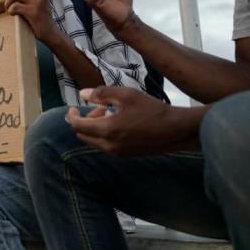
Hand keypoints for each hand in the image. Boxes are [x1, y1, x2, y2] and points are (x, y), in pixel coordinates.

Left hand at [1, 0, 57, 42]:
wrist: (50, 32)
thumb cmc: (39, 18)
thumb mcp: (35, 2)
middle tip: (6, 5)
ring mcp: (38, 1)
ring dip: (7, 2)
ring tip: (9, 9)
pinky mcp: (34, 11)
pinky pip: (15, 6)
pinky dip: (10, 10)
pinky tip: (13, 14)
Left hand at [67, 86, 190, 155]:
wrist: (177, 130)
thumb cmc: (152, 110)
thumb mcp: (126, 95)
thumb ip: (101, 93)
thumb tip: (82, 95)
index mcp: (107, 131)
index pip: (78, 126)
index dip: (72, 116)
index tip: (73, 107)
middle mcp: (109, 146)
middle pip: (83, 136)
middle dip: (84, 121)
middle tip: (98, 107)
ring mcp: (118, 153)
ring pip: (94, 142)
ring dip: (94, 127)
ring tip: (108, 112)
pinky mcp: (127, 155)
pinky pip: (105, 146)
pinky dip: (104, 135)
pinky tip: (118, 122)